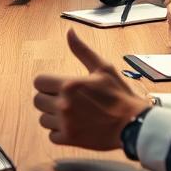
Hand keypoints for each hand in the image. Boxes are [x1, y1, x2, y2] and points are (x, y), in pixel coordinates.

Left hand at [33, 29, 148, 149]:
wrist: (133, 124)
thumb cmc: (119, 94)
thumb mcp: (102, 68)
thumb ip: (81, 50)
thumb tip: (69, 31)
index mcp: (68, 84)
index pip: (38, 82)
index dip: (46, 83)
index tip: (56, 86)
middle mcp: (63, 104)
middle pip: (37, 101)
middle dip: (48, 99)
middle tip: (64, 99)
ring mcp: (66, 123)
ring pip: (43, 119)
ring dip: (53, 116)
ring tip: (71, 113)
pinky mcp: (70, 139)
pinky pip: (52, 136)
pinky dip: (60, 132)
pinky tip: (73, 126)